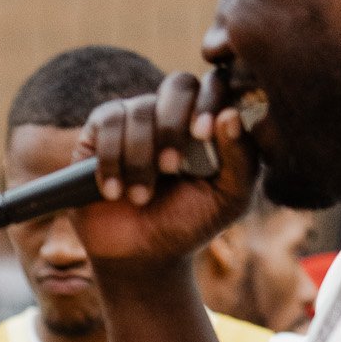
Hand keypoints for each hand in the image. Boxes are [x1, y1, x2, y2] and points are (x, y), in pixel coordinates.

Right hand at [72, 72, 256, 268]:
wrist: (140, 257)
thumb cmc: (188, 224)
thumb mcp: (228, 199)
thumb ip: (242, 159)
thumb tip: (230, 115)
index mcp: (208, 121)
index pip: (214, 85)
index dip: (208, 100)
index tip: (202, 134)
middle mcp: (171, 112)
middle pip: (177, 84)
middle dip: (172, 126)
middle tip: (170, 168)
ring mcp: (134, 119)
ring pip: (139, 109)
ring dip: (140, 158)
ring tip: (140, 197)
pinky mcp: (97, 133)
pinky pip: (106, 122)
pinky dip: (111, 159)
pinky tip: (114, 191)